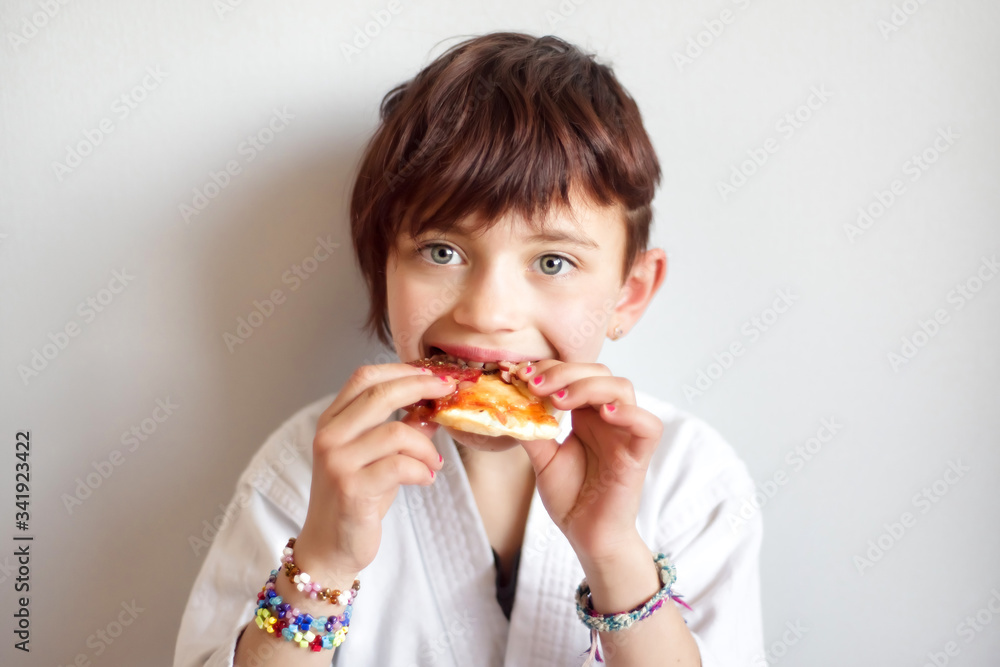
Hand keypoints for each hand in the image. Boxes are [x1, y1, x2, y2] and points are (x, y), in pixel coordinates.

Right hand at [293, 364, 454, 584]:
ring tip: (434, 463)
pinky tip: (426, 479)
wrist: (330, 547)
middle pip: (379, 394)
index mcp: (332, 422)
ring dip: (427, 446)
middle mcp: (329, 437)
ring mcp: (337, 462)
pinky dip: (422, 470)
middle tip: (448, 393)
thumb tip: (435, 404)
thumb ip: (402, 430)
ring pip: (396, 432)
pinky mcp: (351, 488)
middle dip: (421, 388)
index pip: (364, 377)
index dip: (402, 370)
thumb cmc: (356, 499)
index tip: (433, 374)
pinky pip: (399, 466)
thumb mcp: (379, 458)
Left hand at [514, 361, 662, 566]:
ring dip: (589, 386)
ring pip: (622, 389)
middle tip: (536, 384)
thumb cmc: (570, 497)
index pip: (576, 374)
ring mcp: (625, 434)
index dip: (551, 368)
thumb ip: (533, 430)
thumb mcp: (542, 458)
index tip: (521, 375)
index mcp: (586, 414)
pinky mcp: (638, 455)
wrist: (585, 534)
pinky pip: (649, 425)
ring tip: (559, 400)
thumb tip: (511, 404)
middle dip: (565, 372)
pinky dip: (630, 414)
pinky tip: (604, 414)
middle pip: (599, 373)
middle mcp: (607, 418)